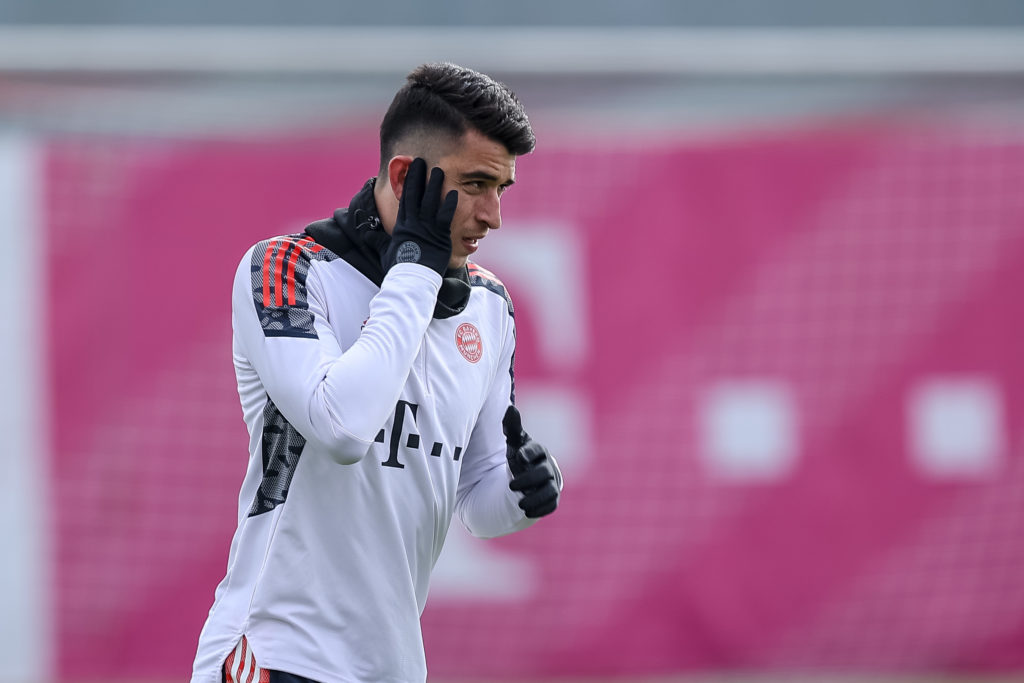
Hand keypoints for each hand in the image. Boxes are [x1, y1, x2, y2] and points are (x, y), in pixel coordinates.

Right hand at [382, 157, 457, 275]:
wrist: (411, 280)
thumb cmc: (399, 268)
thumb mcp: (385, 252)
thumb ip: (378, 240)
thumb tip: (366, 234)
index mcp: (402, 225)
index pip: (405, 199)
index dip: (408, 183)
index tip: (410, 170)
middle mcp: (414, 223)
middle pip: (416, 195)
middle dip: (419, 177)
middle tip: (422, 161)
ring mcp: (427, 229)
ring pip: (431, 201)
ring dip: (435, 185)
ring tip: (438, 170)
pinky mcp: (440, 236)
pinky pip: (445, 216)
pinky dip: (449, 204)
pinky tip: (454, 192)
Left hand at [502, 405, 560, 518]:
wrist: (532, 475)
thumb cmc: (522, 456)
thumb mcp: (515, 442)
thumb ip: (512, 427)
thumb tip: (510, 408)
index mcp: (538, 451)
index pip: (537, 450)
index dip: (529, 453)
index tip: (518, 457)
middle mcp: (547, 467)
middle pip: (543, 473)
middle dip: (528, 480)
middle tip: (511, 485)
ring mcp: (551, 483)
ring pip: (550, 492)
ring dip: (535, 499)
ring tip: (520, 504)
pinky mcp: (551, 498)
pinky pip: (551, 505)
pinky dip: (541, 510)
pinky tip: (527, 513)